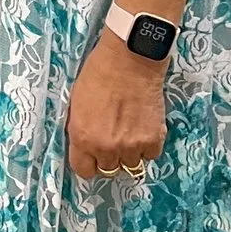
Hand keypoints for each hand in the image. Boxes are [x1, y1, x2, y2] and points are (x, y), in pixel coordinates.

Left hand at [66, 33, 164, 179]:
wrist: (129, 60)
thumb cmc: (98, 74)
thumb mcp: (76, 104)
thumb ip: (80, 130)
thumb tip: (85, 146)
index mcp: (82, 138)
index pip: (84, 171)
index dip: (88, 163)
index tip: (92, 156)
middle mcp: (106, 147)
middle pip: (109, 170)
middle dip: (109, 156)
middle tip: (113, 137)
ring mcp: (132, 146)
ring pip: (131, 165)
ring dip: (130, 152)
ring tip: (129, 130)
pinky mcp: (154, 140)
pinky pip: (150, 155)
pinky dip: (148, 146)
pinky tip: (144, 128)